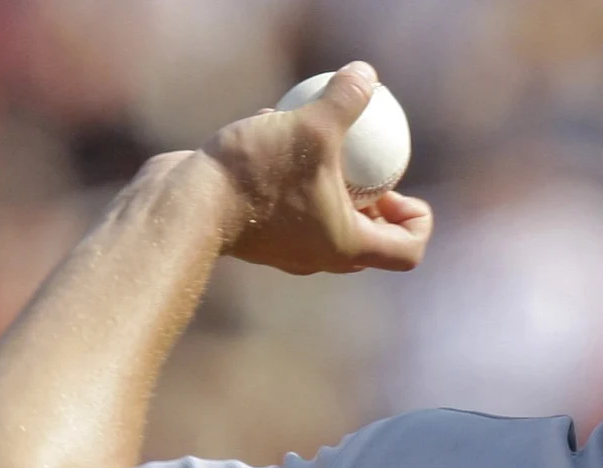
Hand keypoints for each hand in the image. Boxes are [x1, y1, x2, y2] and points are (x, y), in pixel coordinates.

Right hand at [177, 61, 433, 274]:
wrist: (184, 204)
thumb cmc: (255, 174)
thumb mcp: (310, 126)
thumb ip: (345, 101)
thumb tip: (367, 74)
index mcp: (347, 247)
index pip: (408, 250)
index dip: (418, 221)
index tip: (403, 188)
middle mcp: (321, 257)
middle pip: (370, 238)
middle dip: (378, 205)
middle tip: (370, 168)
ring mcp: (287, 248)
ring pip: (325, 217)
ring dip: (332, 184)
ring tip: (322, 140)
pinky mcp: (256, 231)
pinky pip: (287, 202)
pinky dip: (291, 172)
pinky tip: (275, 126)